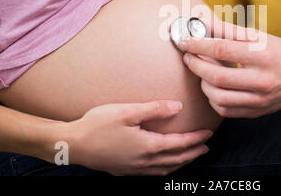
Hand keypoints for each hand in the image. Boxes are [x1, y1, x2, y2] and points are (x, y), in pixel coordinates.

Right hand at [66, 100, 211, 175]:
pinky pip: (153, 173)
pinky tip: (164, 164)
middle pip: (176, 160)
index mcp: (148, 146)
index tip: (208, 133)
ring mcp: (134, 169)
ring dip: (181, 162)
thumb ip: (154, 109)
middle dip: (194, 153)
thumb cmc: (98, 125)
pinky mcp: (124, 170)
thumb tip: (178, 107)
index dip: (196, 139)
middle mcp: (144, 161)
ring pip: (166, 169)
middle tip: (206, 147)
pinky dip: (166, 168)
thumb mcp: (127, 112)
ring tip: (190, 156)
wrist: (72, 145)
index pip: (180, 144)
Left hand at [178, 22, 280, 117]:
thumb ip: (228, 30)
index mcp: (262, 56)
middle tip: (188, 57)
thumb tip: (202, 23)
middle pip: (217, 76)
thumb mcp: (258, 36)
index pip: (222, 49)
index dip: (199, 44)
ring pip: (218, 97)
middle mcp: (262, 80)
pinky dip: (212, 98)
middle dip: (195, 65)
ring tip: (201, 72)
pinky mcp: (255, 112)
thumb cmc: (278, 52)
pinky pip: (224, 110)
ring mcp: (259, 99)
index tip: (185, 41)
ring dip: (202, 83)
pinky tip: (213, 86)